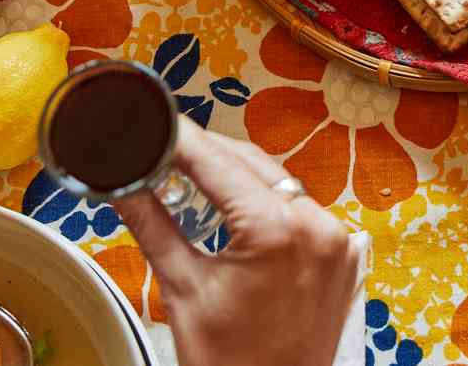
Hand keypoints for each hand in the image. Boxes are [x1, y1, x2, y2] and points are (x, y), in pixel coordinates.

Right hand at [112, 123, 363, 365]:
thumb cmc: (230, 363)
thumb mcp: (182, 289)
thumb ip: (152, 224)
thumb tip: (124, 183)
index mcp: (276, 231)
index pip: (215, 162)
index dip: (178, 139)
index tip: (153, 126)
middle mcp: (317, 227)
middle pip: (249, 164)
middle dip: (204, 155)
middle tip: (163, 151)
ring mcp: (336, 241)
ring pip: (277, 183)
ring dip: (236, 177)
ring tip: (192, 178)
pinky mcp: (343, 255)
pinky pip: (300, 210)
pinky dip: (267, 203)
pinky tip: (236, 208)